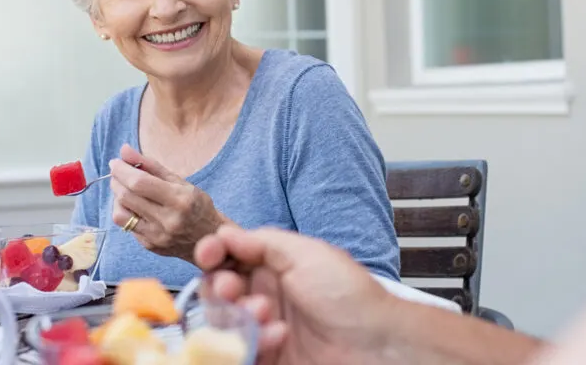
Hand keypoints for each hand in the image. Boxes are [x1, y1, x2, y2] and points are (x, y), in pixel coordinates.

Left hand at [110, 144, 230, 261]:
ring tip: (124, 189)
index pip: (140, 183)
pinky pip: (126, 226)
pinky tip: (134, 206)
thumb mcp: (180, 181)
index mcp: (180, 200)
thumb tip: (124, 150)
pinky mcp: (150, 246)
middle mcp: (168, 220)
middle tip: (117, 172)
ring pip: (120, 214)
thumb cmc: (196, 205)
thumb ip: (151, 165)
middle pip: (127, 196)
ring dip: (117, 197)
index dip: (122, 170)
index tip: (115, 162)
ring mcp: (158, 236)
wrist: (209, 238)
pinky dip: (125, 212)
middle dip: (116, 180)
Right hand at [195, 225, 398, 364]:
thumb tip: (225, 234)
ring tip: (264, 315)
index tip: (208, 254)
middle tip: (232, 290)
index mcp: (273, 265)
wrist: (377, 344)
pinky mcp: (269, 357)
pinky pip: (240, 351)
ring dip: (238, 316)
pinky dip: (252, 343)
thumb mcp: (307, 253)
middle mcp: (265, 294)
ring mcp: (265, 327)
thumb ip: (262, 242)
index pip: (229, 257)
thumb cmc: (349, 294)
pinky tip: (278, 336)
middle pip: (218, 290)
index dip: (213, 254)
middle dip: (220, 287)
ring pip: (225, 322)